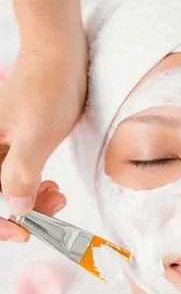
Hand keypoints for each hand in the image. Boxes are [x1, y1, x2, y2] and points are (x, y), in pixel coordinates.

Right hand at [0, 43, 86, 239]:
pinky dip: (33, 190)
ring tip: (56, 196)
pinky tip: (51, 187)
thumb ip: (21, 172)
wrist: (61, 62)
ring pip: (4, 192)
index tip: (23, 231)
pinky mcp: (10, 150)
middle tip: (51, 210)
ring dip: (30, 203)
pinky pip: (14, 181)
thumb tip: (17, 209)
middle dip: (19, 212)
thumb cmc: (47, 88)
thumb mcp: (35, 133)